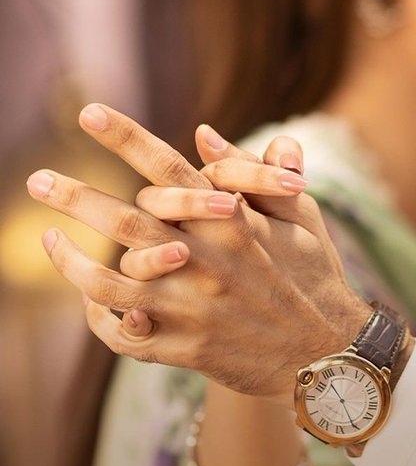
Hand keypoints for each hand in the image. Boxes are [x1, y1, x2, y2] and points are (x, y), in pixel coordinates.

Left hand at [27, 105, 369, 401]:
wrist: (327, 353)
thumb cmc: (315, 275)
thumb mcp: (300, 215)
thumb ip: (253, 171)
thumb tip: (202, 133)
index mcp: (233, 222)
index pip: (168, 168)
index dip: (125, 137)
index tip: (87, 112)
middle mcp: (206, 262)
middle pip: (124, 221)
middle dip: (75, 195)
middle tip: (37, 180)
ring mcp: (192, 309)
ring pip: (110, 282)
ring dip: (70, 261)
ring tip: (48, 239)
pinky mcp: (185, 348)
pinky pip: (123, 334)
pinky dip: (99, 316)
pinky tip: (87, 298)